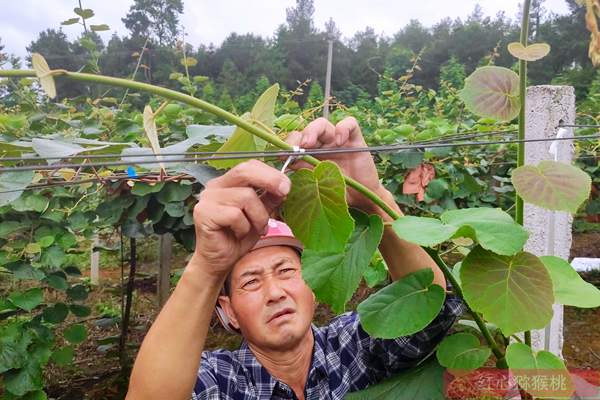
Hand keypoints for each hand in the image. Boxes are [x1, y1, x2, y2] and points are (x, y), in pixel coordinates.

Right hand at [189, 160, 290, 276]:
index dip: (270, 173)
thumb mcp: (260, 215)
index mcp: (228, 182)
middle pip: (244, 171)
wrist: (219, 261)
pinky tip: (238, 234)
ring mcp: (207, 198)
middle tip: (284, 192)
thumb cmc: (238, 237)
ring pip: (245, 197)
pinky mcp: (203, 213)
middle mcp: (215, 186)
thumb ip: (269, 199)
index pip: (249, 165)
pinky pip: (235, 215)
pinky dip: (243, 227)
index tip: (287, 186)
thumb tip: (284, 185)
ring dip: (258, 217)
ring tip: (256, 229)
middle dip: (269, 180)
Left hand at [286, 117, 383, 210]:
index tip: (282, 156)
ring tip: (309, 143)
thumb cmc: (337, 195)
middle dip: (298, 137)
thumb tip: (280, 177)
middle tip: (298, 148)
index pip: (294, 142)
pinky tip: (340, 141)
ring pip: (322, 124)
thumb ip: (301, 179)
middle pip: (305, 131)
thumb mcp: (315, 189)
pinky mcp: (355, 139)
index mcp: (308, 155)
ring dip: (313, 130)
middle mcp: (321, 145)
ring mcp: (337, 141)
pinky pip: (350, 124)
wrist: (361, 200)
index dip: (286, 146)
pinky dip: (343, 128)